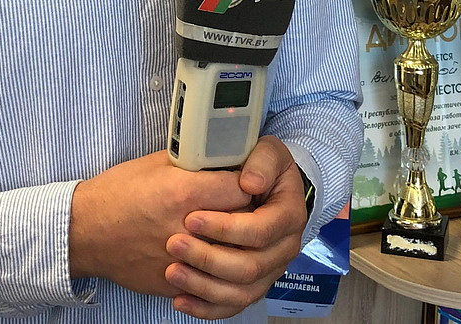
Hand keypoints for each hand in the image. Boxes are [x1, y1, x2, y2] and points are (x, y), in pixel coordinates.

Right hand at [69, 151, 252, 296]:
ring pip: (231, 257)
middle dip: (247, 214)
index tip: (246, 181)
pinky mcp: (174, 284)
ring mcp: (181, 262)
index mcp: (184, 194)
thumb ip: (194, 163)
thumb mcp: (157, 164)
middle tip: (242, 205)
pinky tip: (209, 253)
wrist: (84, 232)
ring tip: (229, 231)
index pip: (242, 190)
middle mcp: (187, 230)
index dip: (248, 184)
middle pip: (243, 225)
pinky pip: (210, 279)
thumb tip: (223, 159)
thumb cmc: (117, 192)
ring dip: (234, 243)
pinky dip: (214, 267)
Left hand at [163, 136, 308, 319]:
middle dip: (209, 258)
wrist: (268, 188)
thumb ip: (261, 161)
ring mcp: (270, 271)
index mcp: (289, 216)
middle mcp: (284, 248)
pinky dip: (206, 308)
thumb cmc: (263, 168)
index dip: (226, 228)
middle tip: (173, 243)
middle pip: (250, 267)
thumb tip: (250, 184)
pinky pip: (233, 306)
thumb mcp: (268, 152)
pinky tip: (180, 300)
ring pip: (241, 292)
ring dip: (204, 286)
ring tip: (172, 272)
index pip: (260, 231)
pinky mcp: (254, 285)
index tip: (191, 218)